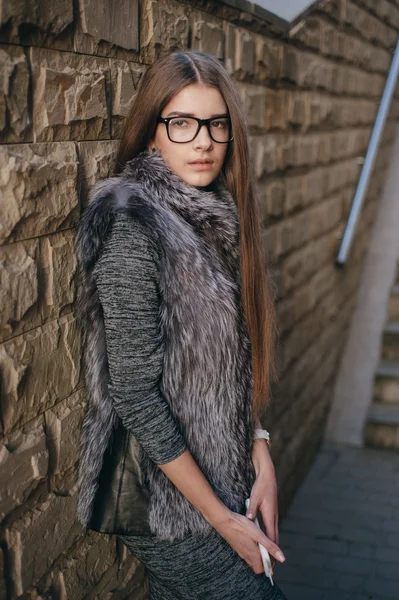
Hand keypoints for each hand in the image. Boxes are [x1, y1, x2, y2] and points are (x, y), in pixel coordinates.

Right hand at [214, 509, 284, 573]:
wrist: (224, 521)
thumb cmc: (241, 526)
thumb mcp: (259, 535)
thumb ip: (270, 547)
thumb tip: (282, 559)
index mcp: (253, 555)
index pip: (261, 569)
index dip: (268, 566)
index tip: (273, 559)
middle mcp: (245, 555)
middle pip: (256, 564)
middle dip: (263, 560)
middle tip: (268, 551)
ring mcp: (239, 550)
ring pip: (250, 558)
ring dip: (257, 554)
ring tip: (262, 544)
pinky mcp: (236, 545)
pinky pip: (245, 551)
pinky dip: (251, 549)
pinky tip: (252, 539)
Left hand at [246, 450, 280, 571]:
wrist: (268, 477)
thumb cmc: (261, 487)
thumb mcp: (255, 497)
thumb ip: (252, 509)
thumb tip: (249, 518)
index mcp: (270, 515)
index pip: (271, 537)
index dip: (271, 551)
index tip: (270, 562)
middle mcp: (273, 517)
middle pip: (274, 540)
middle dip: (273, 554)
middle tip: (271, 568)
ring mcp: (273, 516)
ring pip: (274, 535)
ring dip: (272, 548)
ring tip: (270, 561)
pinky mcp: (271, 514)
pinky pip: (271, 530)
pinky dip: (271, 540)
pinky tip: (266, 544)